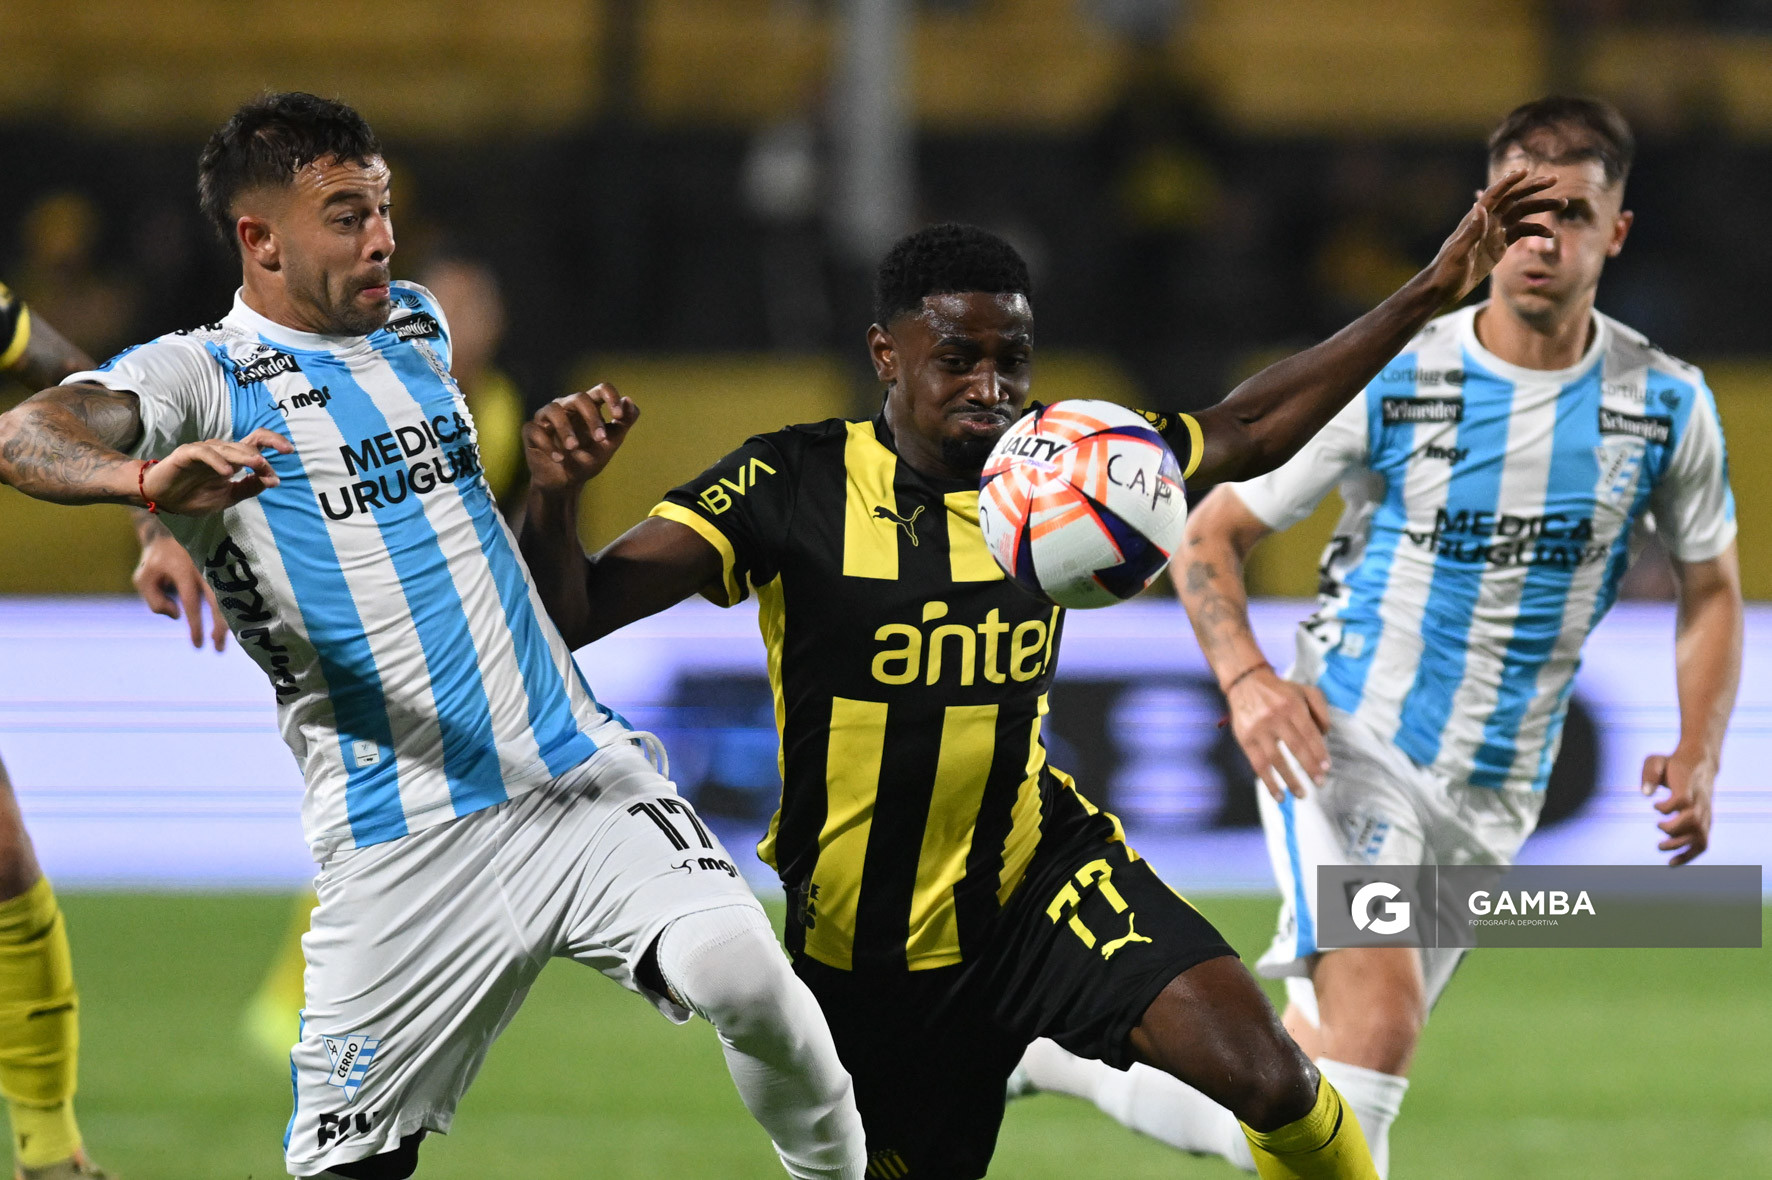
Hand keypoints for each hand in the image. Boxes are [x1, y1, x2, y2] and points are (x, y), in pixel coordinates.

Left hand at [133, 532, 227, 650]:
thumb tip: (177, 616)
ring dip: (229, 621)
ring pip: (228, 598)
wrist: (170, 530)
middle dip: (220, 627)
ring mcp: (216, 568)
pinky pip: (229, 592)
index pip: (192, 603)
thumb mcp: (143, 579)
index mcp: (183, 570)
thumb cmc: (155, 560)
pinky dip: (231, 610)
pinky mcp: (222, 569)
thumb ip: (154, 601)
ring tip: (224, 641)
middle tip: (218, 649)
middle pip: (218, 602)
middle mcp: (204, 569)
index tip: (197, 645)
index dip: (196, 626)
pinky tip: (231, 625)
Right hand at [142, 429, 291, 514]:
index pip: (256, 443)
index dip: (274, 442)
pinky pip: (204, 453)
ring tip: (258, 466)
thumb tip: (272, 480)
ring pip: (228, 448)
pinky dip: (217, 461)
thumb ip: (249, 488)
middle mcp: (221, 452)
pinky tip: (227, 473)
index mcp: (233, 459)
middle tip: (272, 465)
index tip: (289, 452)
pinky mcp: (185, 455)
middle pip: (247, 443)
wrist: (162, 499)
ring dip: (245, 456)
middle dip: (264, 453)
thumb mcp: (228, 497)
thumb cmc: (193, 496)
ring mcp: (203, 451)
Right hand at [523, 385, 638, 495]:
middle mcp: (566, 407)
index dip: (611, 397)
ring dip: (566, 429)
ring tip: (574, 448)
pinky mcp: (531, 431)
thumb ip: (624, 423)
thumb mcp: (610, 443)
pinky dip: (547, 444)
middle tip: (600, 439)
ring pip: (554, 410)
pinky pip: (535, 429)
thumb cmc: (589, 458)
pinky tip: (559, 459)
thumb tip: (629, 401)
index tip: (619, 415)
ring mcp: (546, 417)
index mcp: (588, 407)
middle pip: (579, 398)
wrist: (567, 482)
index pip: (600, 389)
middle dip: (592, 418)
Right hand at [1227, 666, 1331, 800]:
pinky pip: (1258, 765)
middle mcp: (1275, 717)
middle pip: (1296, 747)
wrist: (1246, 682)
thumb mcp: (1305, 691)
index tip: (1326, 768)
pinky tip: (1279, 795)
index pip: (1309, 733)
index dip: (1318, 752)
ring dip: (1290, 780)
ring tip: (1302, 794)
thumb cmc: (1281, 691)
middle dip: (1309, 767)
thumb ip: (1321, 709)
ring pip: (1277, 759)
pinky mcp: (1245, 739)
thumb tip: (1325, 736)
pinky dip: (1269, 782)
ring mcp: (1258, 729)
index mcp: (1292, 705)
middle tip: (1320, 783)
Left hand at [1423, 169, 1563, 303]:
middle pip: (1513, 199)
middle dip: (1533, 188)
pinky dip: (1536, 231)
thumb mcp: (1458, 253)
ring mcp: (1494, 233)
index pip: (1495, 195)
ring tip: (1563, 204)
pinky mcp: (1498, 246)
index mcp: (1475, 220)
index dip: (1509, 182)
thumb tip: (1480, 206)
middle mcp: (1487, 222)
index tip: (1526, 172)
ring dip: (1541, 208)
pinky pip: (1521, 233)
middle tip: (1554, 180)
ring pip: (1521, 214)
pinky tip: (1550, 234)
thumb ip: (1471, 231)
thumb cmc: (1445, 271)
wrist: (1442, 289)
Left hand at [1641, 745, 1715, 865]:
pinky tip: (1672, 862)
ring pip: (1699, 835)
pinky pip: (1703, 842)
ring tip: (1660, 846)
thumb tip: (1645, 794)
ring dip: (1679, 845)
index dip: (1667, 807)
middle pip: (1692, 820)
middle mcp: (1700, 800)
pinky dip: (1689, 855)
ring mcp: (1705, 812)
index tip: (1655, 806)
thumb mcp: (1656, 760)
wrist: (1700, 763)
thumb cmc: (1673, 764)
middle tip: (1657, 826)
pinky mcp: (1706, 821)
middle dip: (1672, 829)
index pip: (1683, 800)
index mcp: (1688, 785)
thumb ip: (1649, 774)